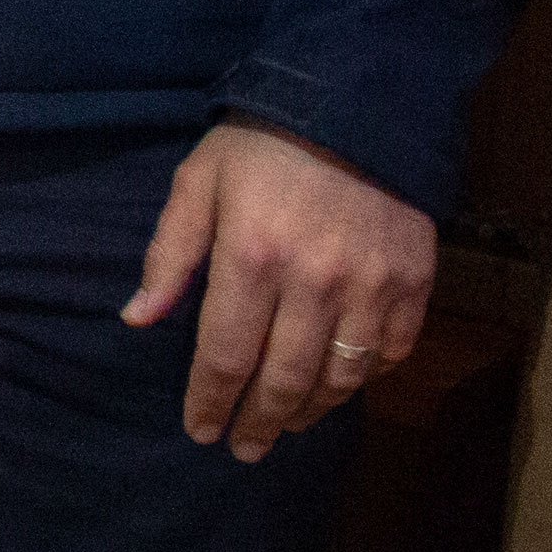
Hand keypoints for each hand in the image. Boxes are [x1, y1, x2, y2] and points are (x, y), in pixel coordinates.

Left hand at [126, 118, 434, 457]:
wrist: (358, 102)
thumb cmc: (261, 144)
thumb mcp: (197, 183)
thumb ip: (170, 254)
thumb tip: (137, 319)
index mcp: (251, 258)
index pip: (224, 355)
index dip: (210, 401)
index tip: (200, 431)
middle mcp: (313, 282)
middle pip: (283, 378)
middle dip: (259, 421)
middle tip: (244, 449)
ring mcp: (370, 285)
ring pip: (340, 375)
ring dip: (311, 410)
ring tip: (287, 427)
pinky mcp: (414, 281)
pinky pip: (390, 350)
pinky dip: (365, 377)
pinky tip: (341, 386)